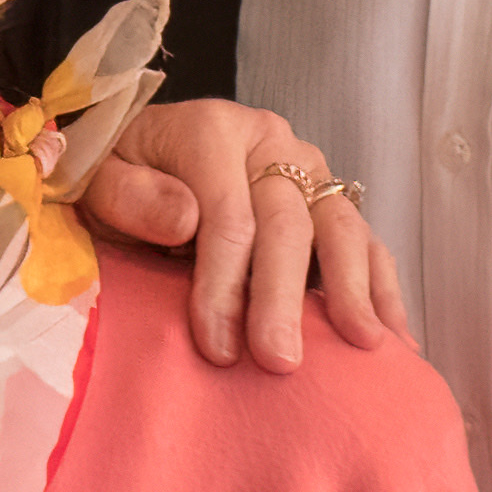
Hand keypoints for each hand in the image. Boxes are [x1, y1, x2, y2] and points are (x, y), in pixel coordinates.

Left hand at [74, 96, 404, 370]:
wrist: (135, 155)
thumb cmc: (115, 177)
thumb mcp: (96, 180)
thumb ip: (130, 196)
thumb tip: (186, 218)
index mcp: (213, 130)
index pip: (228, 214)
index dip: (224, 284)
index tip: (217, 347)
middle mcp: (271, 142)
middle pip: (290, 222)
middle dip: (284, 297)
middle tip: (280, 361)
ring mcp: (308, 169)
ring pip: (343, 226)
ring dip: (353, 289)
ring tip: (362, 345)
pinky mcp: (329, 199)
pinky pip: (366, 241)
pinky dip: (382, 287)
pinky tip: (395, 337)